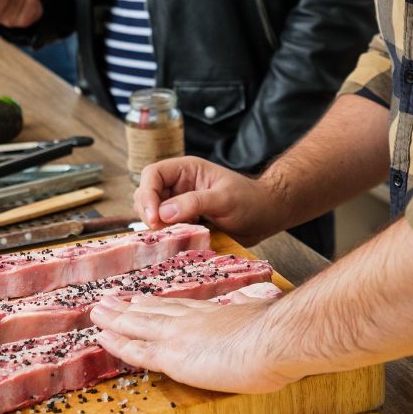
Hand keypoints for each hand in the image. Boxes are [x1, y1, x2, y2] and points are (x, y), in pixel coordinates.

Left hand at [90, 292, 296, 393]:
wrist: (274, 339)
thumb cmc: (277, 332)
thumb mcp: (263, 310)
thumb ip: (252, 306)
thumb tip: (254, 297)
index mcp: (214, 313)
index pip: (178, 308)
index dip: (156, 304)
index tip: (141, 299)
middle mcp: (192, 320)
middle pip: (153, 312)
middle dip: (128, 307)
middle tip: (108, 301)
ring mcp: (179, 336)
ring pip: (138, 325)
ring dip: (115, 318)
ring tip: (97, 312)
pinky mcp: (173, 356)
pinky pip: (138, 350)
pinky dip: (118, 343)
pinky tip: (103, 337)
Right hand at [134, 157, 288, 245]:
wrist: (266, 216)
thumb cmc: (250, 200)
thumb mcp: (224, 198)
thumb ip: (195, 202)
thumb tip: (163, 213)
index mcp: (186, 170)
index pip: (153, 175)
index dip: (148, 194)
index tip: (154, 218)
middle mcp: (179, 185)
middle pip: (146, 194)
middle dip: (148, 212)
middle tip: (159, 232)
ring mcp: (180, 204)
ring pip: (153, 213)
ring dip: (155, 226)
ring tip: (169, 237)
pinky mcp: (184, 222)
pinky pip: (165, 228)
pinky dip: (165, 236)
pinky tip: (174, 244)